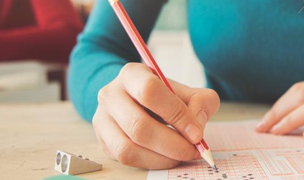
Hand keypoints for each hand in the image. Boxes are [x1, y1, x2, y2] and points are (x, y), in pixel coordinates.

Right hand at [93, 63, 219, 168]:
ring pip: (129, 147)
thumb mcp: (186, 92)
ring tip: (181, 155)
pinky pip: (126, 158)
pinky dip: (152, 163)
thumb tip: (196, 126)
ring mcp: (102, 120)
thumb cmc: (164, 97)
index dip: (176, 115)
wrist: (137, 101)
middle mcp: (110, 95)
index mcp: (132, 74)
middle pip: (139, 125)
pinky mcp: (103, 141)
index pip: (150, 92)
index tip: (196, 133)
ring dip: (162, 157)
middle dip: (173, 144)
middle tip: (193, 150)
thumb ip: (201, 101)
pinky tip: (166, 157)